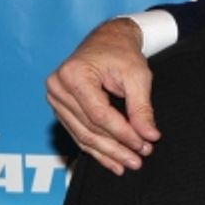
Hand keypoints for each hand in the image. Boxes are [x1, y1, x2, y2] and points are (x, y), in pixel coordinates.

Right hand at [46, 18, 159, 174]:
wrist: (108, 41)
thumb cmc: (122, 54)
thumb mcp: (138, 75)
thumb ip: (142, 107)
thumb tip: (149, 136)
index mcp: (73, 75)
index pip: (99, 114)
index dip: (122, 133)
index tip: (144, 145)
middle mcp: (58, 87)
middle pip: (89, 128)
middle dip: (116, 147)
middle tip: (138, 160)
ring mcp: (55, 99)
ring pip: (82, 135)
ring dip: (107, 153)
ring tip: (129, 164)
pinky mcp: (60, 108)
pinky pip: (78, 133)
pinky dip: (97, 149)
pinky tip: (112, 161)